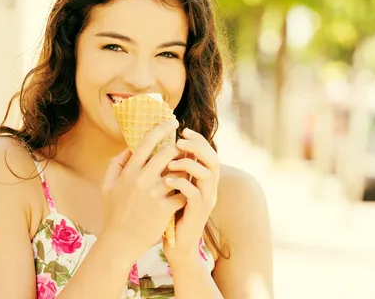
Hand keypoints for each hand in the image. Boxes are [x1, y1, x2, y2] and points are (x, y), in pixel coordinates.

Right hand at [100, 118, 186, 259]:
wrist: (120, 242)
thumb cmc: (114, 212)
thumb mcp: (107, 186)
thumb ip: (116, 164)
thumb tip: (129, 148)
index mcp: (128, 172)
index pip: (147, 142)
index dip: (162, 128)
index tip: (173, 122)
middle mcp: (141, 180)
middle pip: (168, 153)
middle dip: (178, 148)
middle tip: (184, 148)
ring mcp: (154, 194)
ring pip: (179, 171)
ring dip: (184, 169)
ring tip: (184, 171)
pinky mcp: (165, 209)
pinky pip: (183, 192)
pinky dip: (186, 190)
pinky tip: (186, 192)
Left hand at [162, 128, 219, 261]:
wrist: (175, 244)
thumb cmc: (170, 213)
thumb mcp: (173, 188)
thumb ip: (173, 169)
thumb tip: (160, 146)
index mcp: (203, 180)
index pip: (208, 153)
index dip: (198, 139)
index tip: (182, 129)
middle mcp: (209, 188)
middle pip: (213, 159)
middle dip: (197, 146)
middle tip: (179, 140)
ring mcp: (206, 201)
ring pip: (207, 174)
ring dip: (189, 163)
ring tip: (171, 161)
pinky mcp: (198, 213)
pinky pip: (195, 193)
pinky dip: (181, 183)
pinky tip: (165, 181)